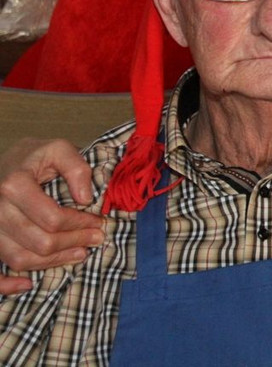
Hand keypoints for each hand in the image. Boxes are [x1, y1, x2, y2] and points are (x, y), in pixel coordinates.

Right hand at [0, 139, 103, 291]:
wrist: (5, 163)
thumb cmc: (32, 156)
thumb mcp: (57, 148)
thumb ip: (75, 167)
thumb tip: (86, 198)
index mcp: (14, 185)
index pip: (52, 218)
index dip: (80, 224)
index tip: (99, 221)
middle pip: (39, 242)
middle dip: (74, 242)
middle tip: (97, 238)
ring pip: (20, 259)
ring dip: (54, 261)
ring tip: (80, 253)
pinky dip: (6, 285)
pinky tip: (26, 286)